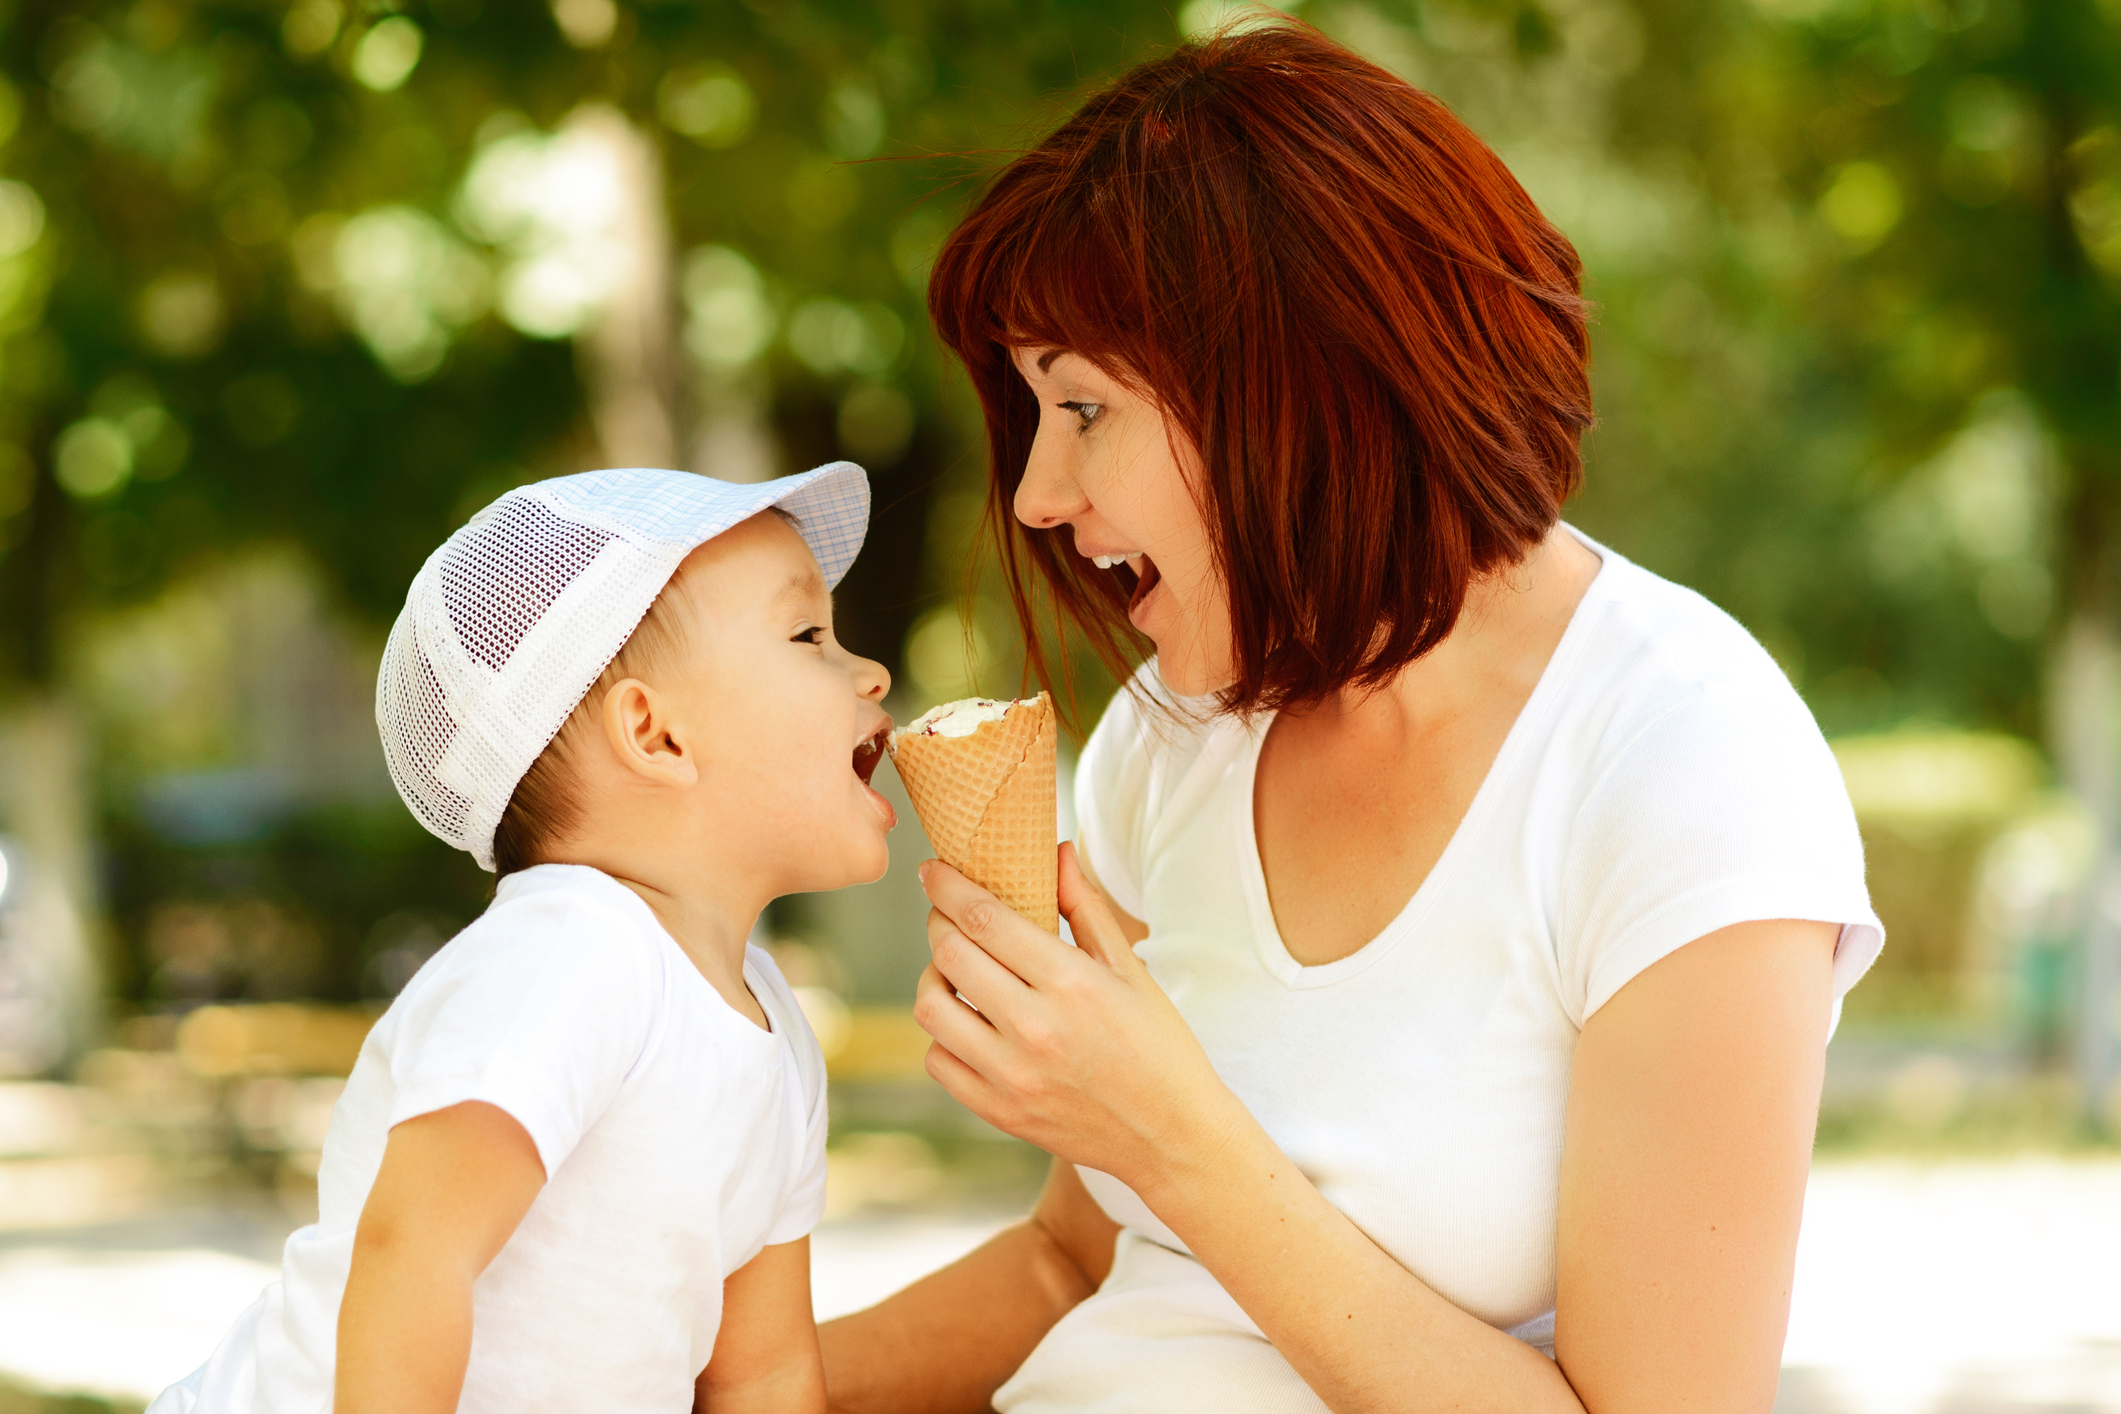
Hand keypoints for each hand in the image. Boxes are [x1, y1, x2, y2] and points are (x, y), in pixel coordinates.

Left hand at [914, 844, 1246, 1196]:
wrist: (1170, 1135)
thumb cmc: (1158, 1044)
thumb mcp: (1129, 968)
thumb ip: (1086, 906)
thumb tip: (1057, 851)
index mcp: (1071, 983)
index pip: (984, 919)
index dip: (948, 887)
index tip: (932, 869)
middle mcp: (1034, 1028)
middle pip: (949, 954)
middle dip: (938, 922)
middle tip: (946, 914)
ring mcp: (1011, 1075)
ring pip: (931, 1008)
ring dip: (932, 976)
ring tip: (953, 969)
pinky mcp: (998, 1111)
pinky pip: (938, 1060)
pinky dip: (941, 1034)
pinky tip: (967, 1021)